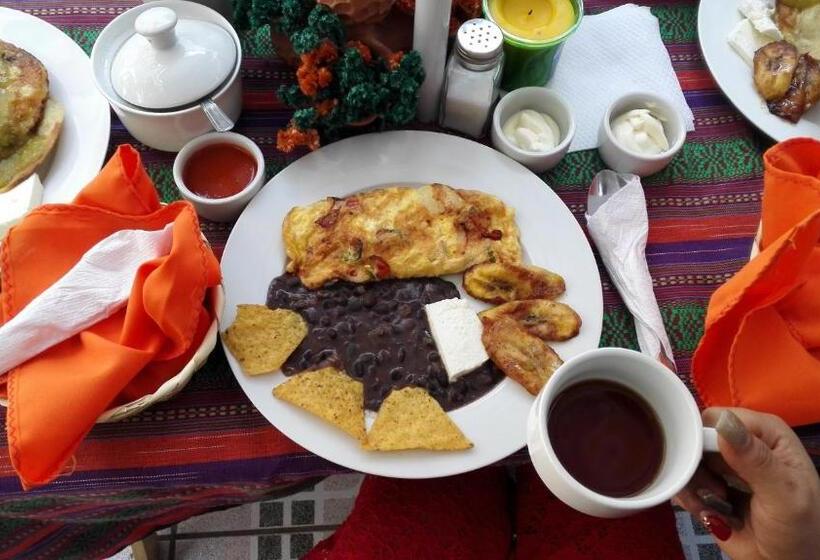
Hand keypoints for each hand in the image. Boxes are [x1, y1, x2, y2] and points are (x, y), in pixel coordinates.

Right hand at [674, 408, 819, 559]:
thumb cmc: (798, 531)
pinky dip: (690, 499)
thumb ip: (756, 459)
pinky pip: (685, 482)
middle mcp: (743, 444)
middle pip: (698, 439)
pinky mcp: (710, 488)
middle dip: (698, 467)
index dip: (705, 435)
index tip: (702, 460)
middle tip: (716, 492)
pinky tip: (710, 514)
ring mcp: (725, 467)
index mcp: (766, 434)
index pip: (721, 417)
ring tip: (717, 508)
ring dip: (695, 487)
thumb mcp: (784, 495)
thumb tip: (723, 422)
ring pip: (687, 461)